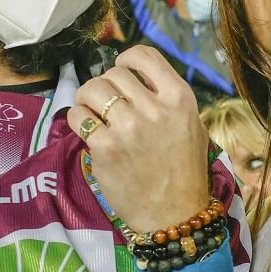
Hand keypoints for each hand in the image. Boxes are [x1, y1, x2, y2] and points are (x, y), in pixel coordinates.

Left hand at [67, 46, 209, 233]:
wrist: (174, 215)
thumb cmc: (184, 172)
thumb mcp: (192, 127)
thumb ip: (168, 100)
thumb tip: (139, 80)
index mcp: (179, 98)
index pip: (145, 56)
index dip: (126, 59)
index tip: (121, 70)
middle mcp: (154, 109)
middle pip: (114, 74)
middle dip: (105, 85)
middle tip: (105, 102)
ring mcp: (128, 128)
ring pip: (91, 89)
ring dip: (86, 98)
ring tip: (91, 112)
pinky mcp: (105, 148)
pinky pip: (79, 117)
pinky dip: (78, 120)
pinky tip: (87, 131)